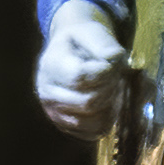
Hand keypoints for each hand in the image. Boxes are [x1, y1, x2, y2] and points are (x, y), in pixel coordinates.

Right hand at [36, 2, 126, 138]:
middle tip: (116, 75)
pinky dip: (108, 118)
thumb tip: (113, 60)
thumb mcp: (93, 32)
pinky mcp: (65, 125)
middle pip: (88, 102)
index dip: (105, 72)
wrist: (70, 50)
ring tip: (112, 88)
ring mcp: (54, 112)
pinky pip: (94, 132)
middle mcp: (47, 92)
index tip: (112, 63)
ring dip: (112, 104)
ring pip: (94, 121)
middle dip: (111, 88)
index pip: (80, 77)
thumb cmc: (84, 41)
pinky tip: (108, 102)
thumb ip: (105, 45)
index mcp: (51, 65)